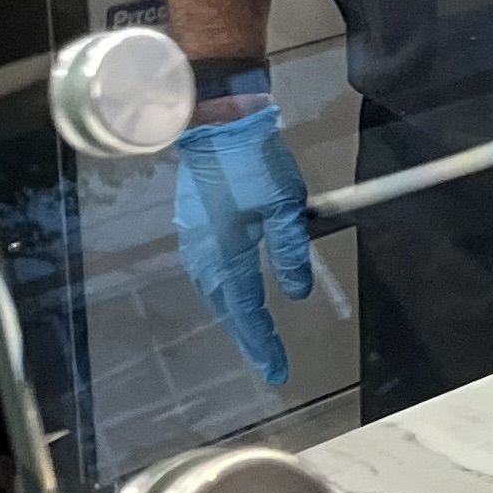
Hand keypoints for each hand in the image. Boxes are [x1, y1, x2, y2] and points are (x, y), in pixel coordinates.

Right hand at [172, 101, 314, 384]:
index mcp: (226, 255)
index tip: (279, 371)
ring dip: (235, 315)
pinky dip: (226, 291)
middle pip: (228, 309)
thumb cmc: (252, 161)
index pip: (248, 312)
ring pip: (216, 292)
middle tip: (270, 359)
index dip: (264, 343)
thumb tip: (297, 292)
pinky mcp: (194, 225)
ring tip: (255, 334)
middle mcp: (204, 256)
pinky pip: (210, 273)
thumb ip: (290, 252)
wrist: (212, 122)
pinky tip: (234, 292)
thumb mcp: (286, 205)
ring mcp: (194, 241)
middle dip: (249, 336)